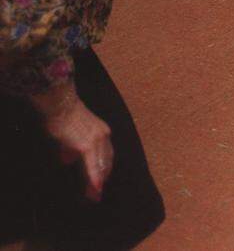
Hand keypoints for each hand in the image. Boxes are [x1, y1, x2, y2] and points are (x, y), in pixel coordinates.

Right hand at [33, 84, 112, 201]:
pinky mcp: (86, 146)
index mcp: (102, 132)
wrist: (60, 105)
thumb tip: (69, 158)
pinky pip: (92, 166)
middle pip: (106, 161)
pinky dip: (93, 178)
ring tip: (94, 195)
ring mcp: (96, 141)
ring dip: (97, 182)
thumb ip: (72, 146)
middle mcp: (103, 136)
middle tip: (97, 192)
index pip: (106, 153)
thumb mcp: (71, 132)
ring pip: (100, 166)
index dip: (104, 167)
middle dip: (103, 177)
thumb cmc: (62, 115)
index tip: (102, 179)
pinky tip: (95, 188)